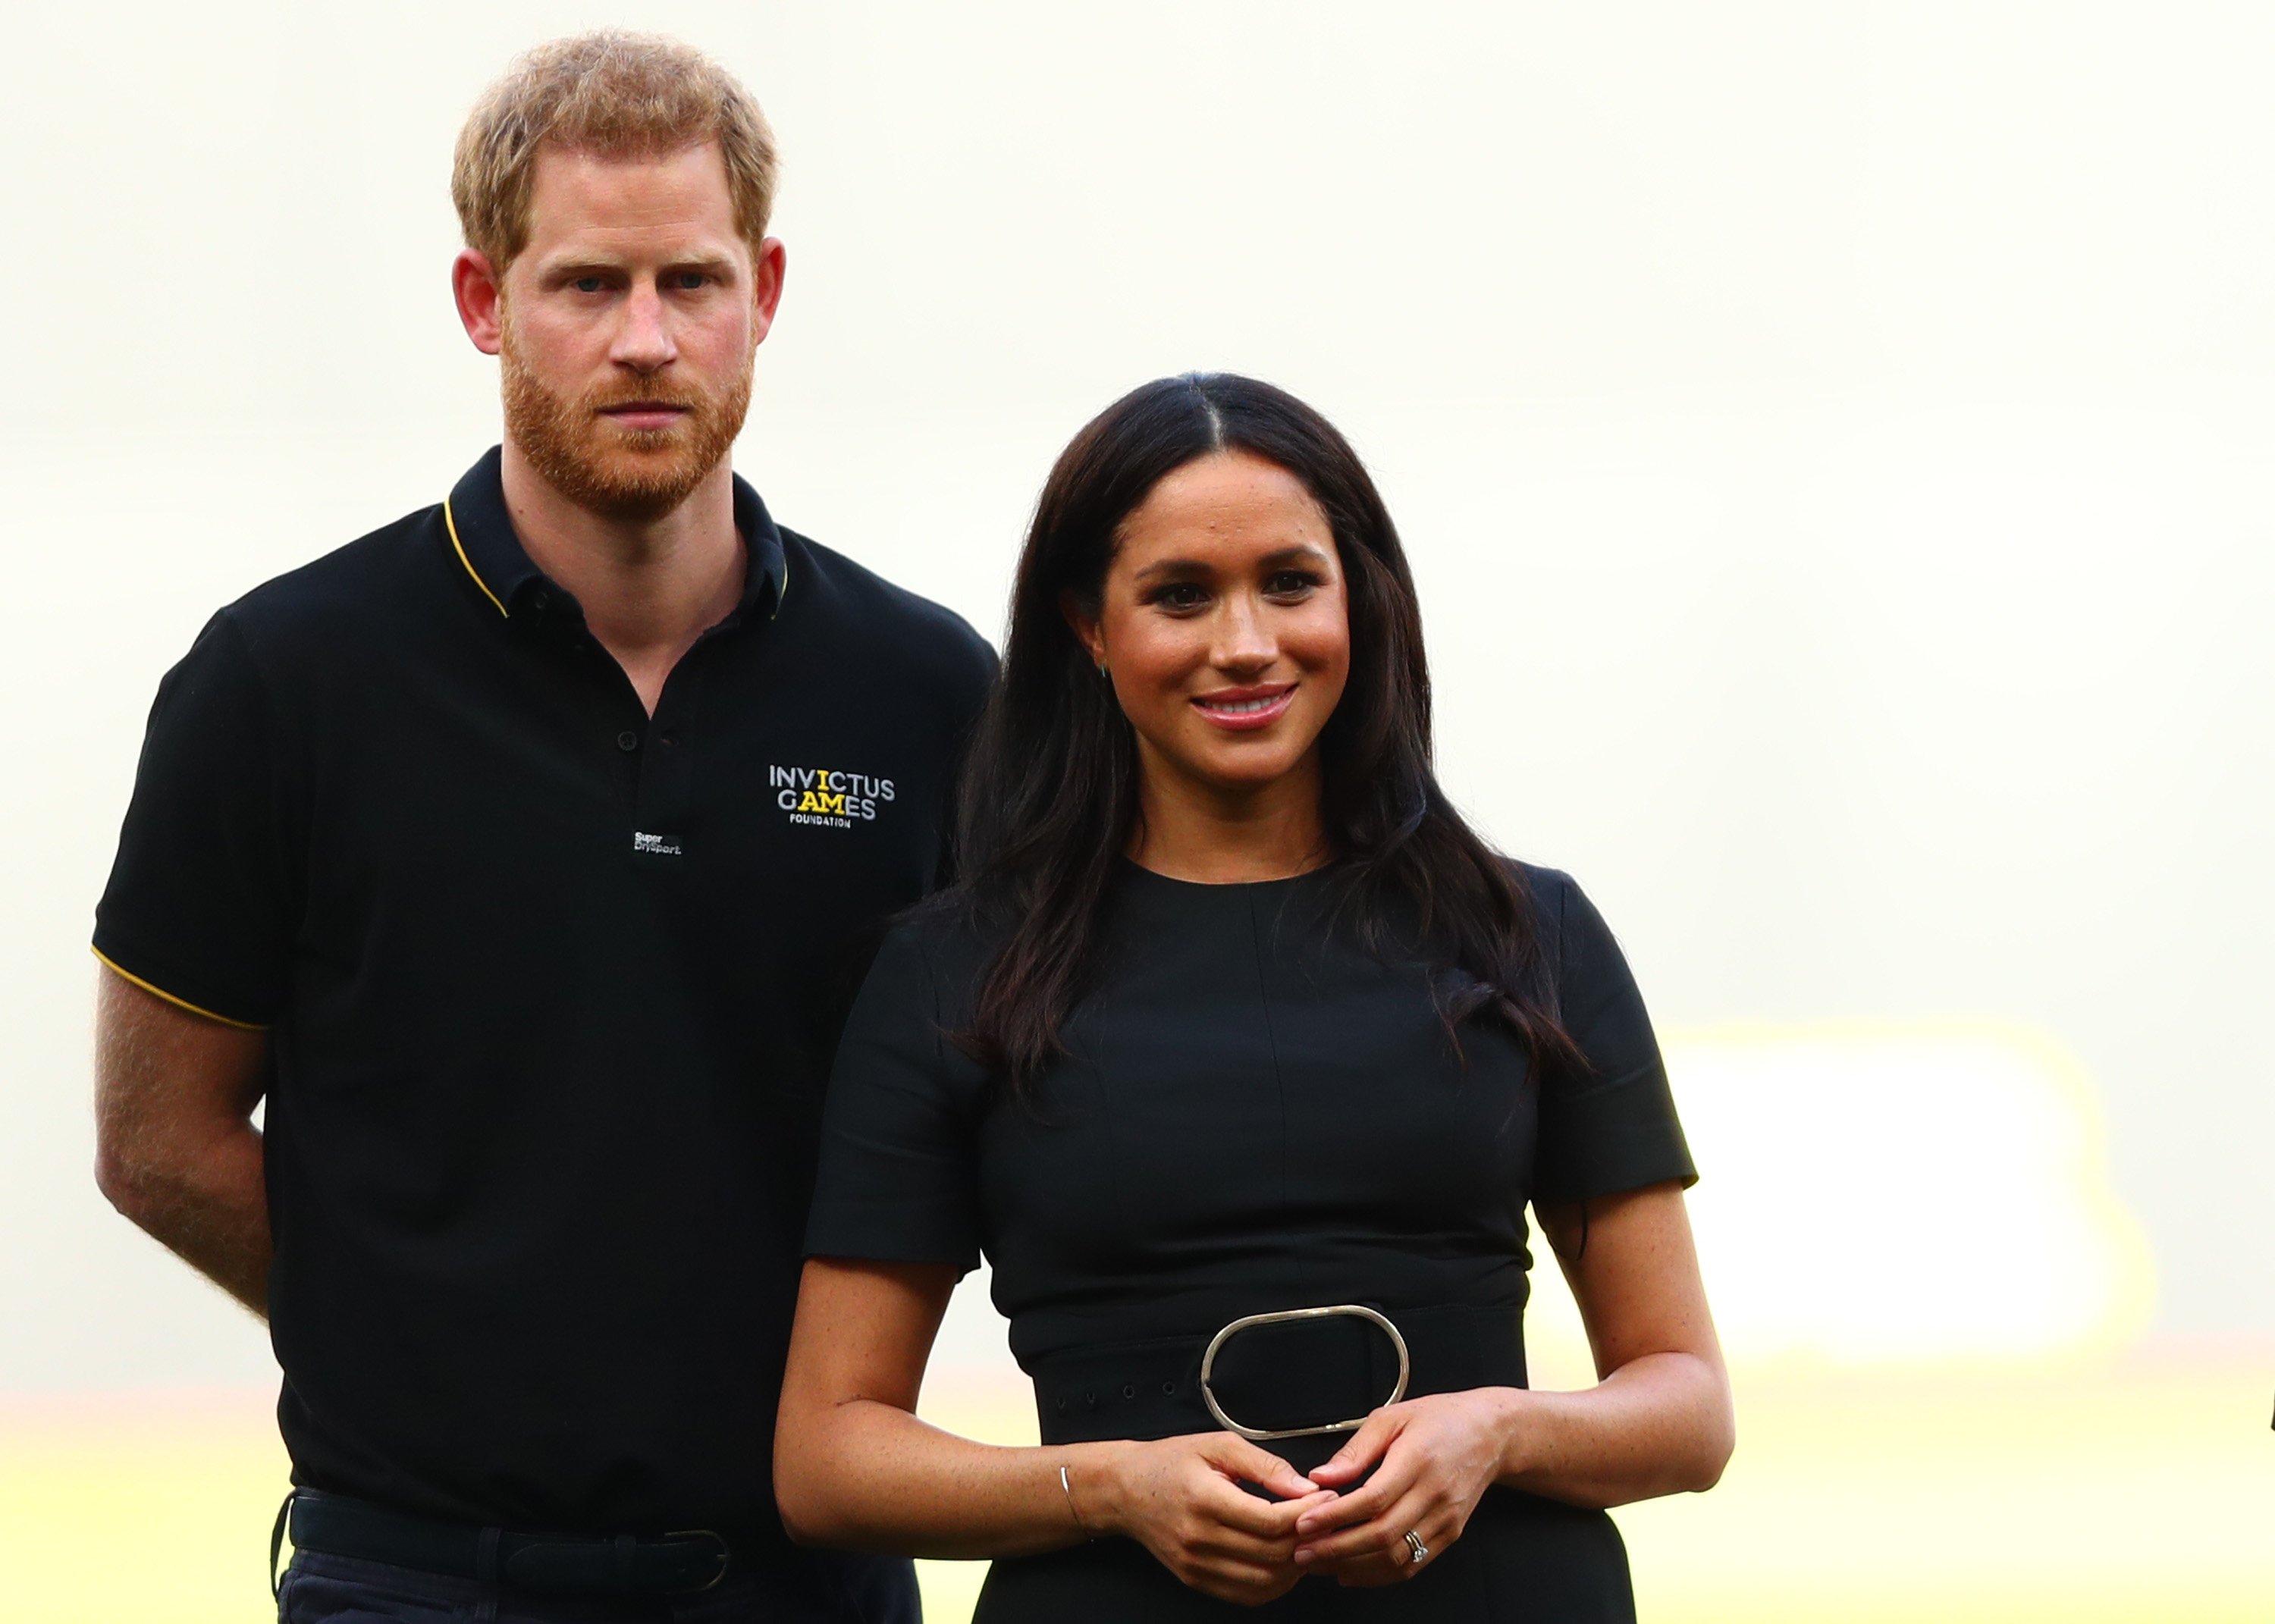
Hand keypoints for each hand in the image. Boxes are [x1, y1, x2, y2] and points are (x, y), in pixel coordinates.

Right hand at [1088, 1433, 1340, 1605]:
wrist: (1126, 1490)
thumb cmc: (1172, 1462)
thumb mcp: (1219, 1446)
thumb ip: (1265, 1465)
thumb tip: (1306, 1488)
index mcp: (1205, 1500)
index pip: (1271, 1521)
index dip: (1308, 1513)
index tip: (1327, 1499)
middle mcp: (1199, 1539)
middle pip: (1273, 1555)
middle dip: (1309, 1538)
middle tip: (1326, 1519)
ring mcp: (1196, 1566)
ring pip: (1265, 1582)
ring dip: (1296, 1564)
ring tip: (1307, 1538)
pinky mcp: (1196, 1580)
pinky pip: (1247, 1594)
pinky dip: (1275, 1583)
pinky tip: (1283, 1559)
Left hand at [1290, 1389, 1521, 1586]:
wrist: (1490, 1434)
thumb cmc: (1439, 1419)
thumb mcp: (1392, 1418)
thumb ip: (1355, 1450)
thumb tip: (1321, 1477)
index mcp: (1417, 1460)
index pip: (1372, 1499)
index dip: (1335, 1517)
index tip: (1304, 1523)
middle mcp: (1434, 1494)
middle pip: (1382, 1535)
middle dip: (1337, 1549)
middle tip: (1303, 1553)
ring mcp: (1445, 1519)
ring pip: (1397, 1557)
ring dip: (1354, 1567)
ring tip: (1320, 1564)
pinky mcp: (1451, 1534)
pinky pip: (1413, 1564)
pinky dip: (1380, 1574)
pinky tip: (1352, 1571)